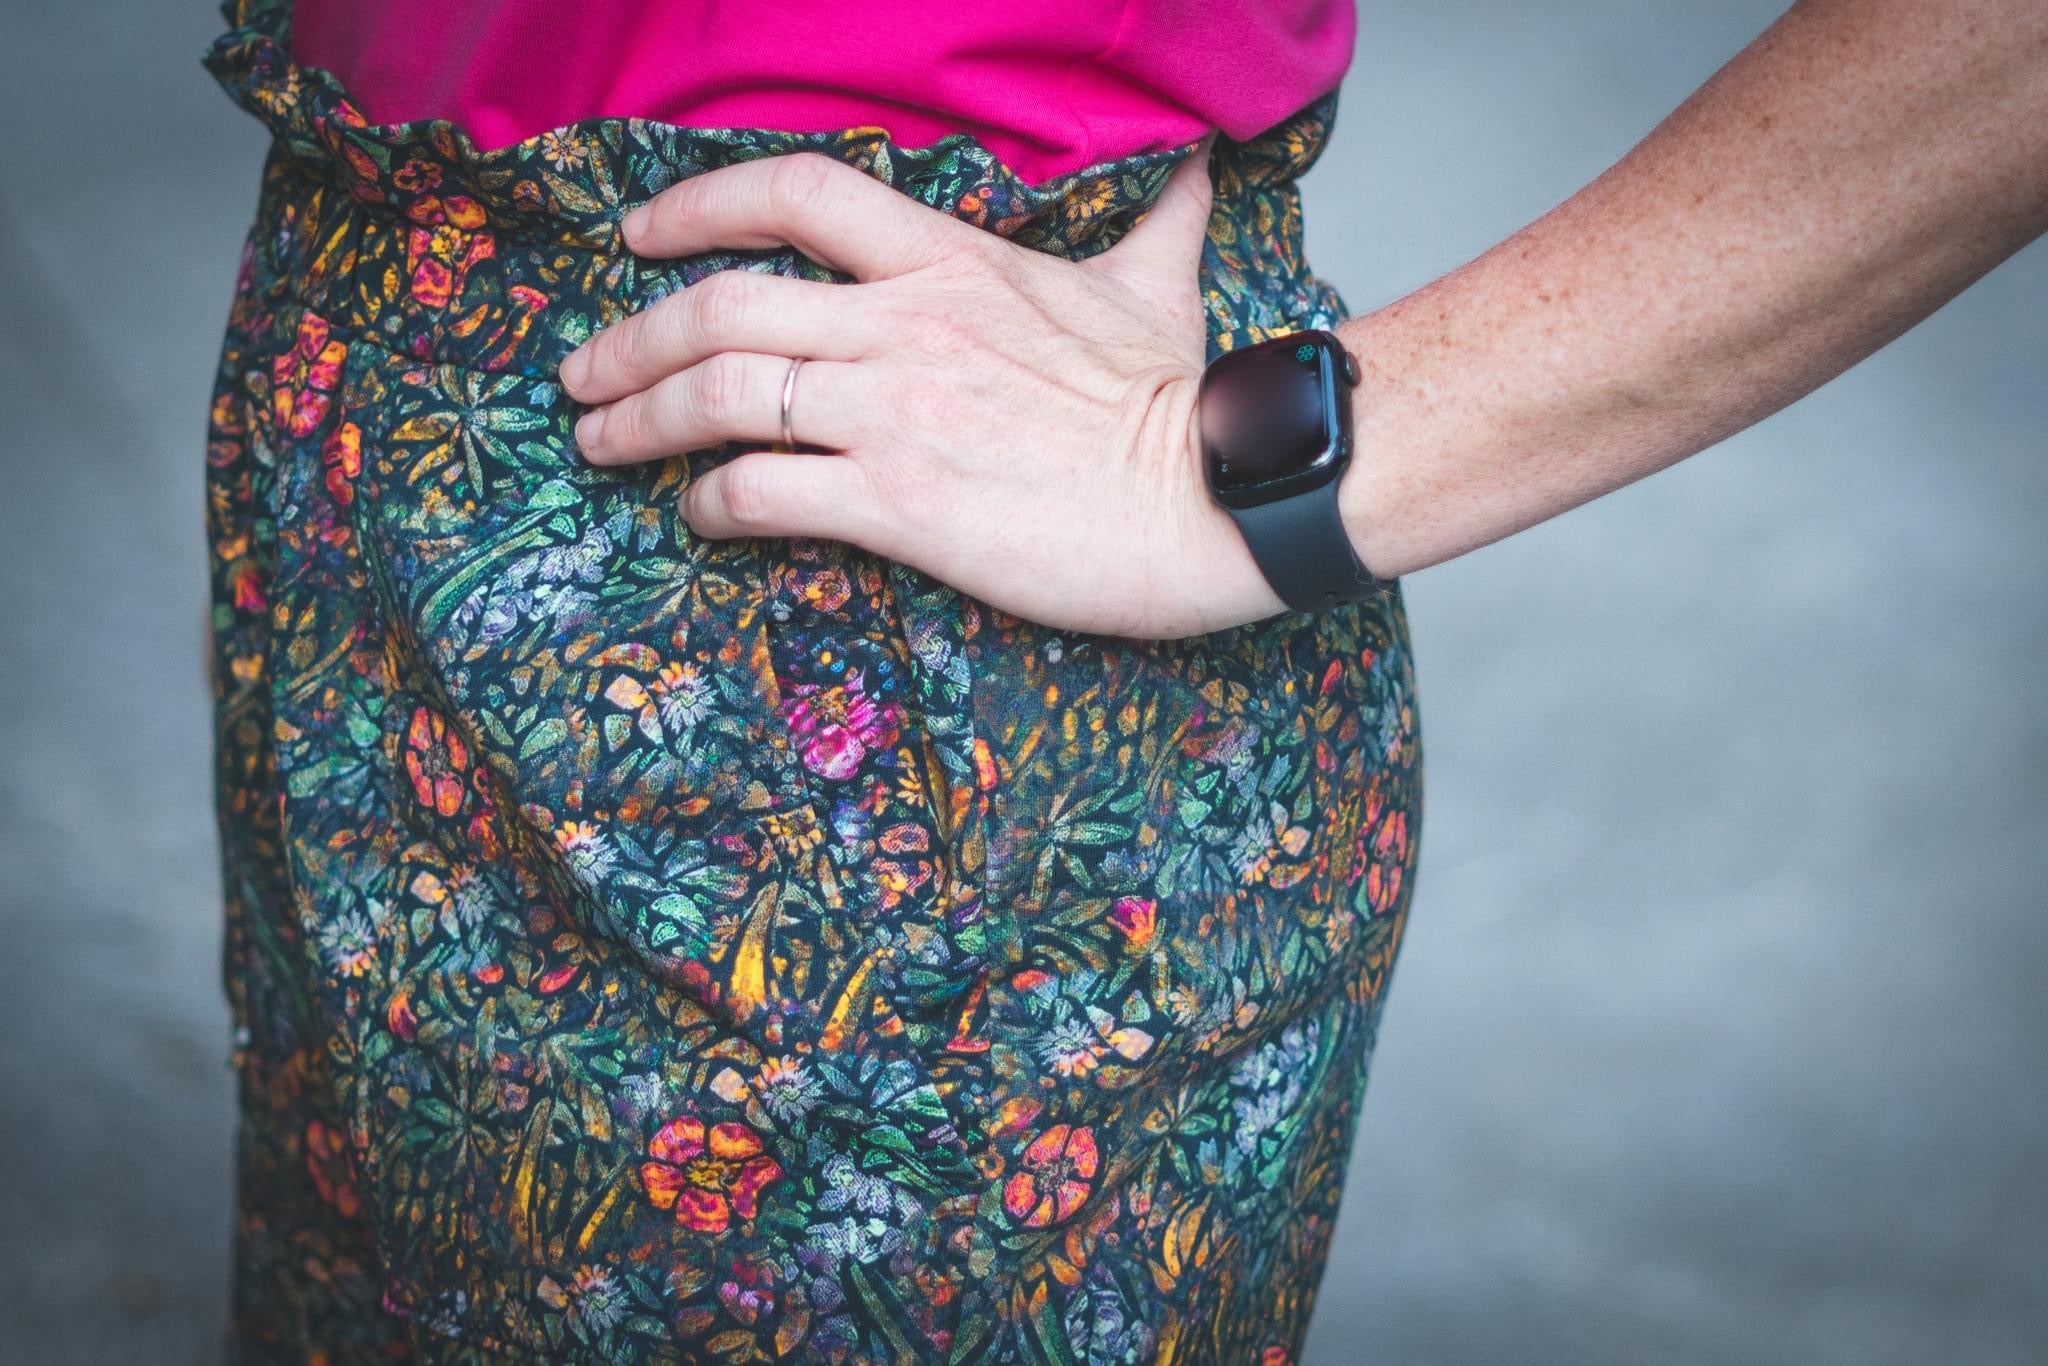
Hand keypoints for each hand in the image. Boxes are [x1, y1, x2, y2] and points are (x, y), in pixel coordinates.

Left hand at [558, 140, 1286, 639]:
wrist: (1211, 497)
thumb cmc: (1177, 402)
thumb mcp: (1157, 288)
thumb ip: (1152, 223)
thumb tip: (1189, 169)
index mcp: (949, 263)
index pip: (795, 193)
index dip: (698, 204)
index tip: (642, 234)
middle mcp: (902, 326)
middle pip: (719, 305)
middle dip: (628, 338)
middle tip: (583, 372)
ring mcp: (892, 413)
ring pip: (718, 396)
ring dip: (638, 419)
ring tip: (599, 441)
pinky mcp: (898, 505)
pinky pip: (761, 494)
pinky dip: (710, 504)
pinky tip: (700, 515)